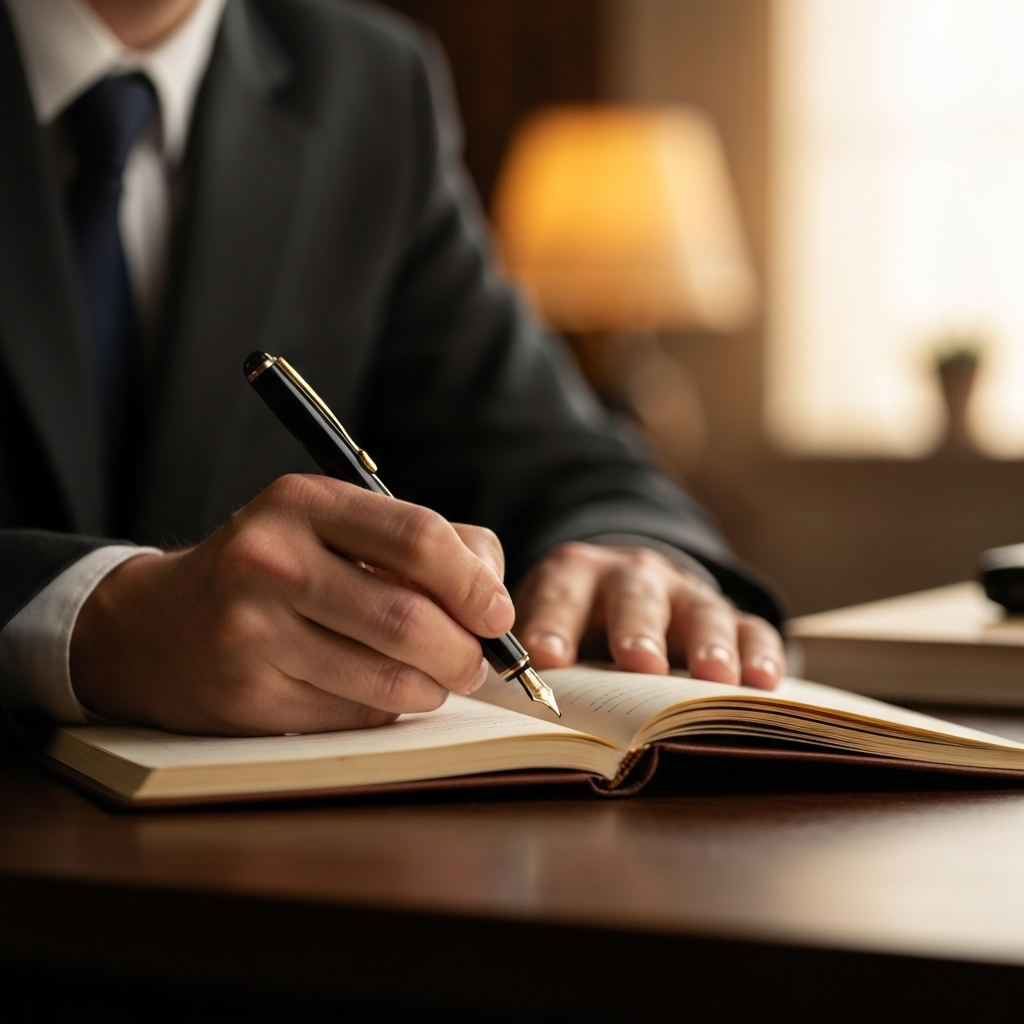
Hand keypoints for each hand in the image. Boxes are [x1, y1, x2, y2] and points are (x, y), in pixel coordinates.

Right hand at [70, 475, 513, 733]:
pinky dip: (386, 708)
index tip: (497, 615)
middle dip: (464, 652)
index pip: (418, 538)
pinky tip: (375, 689)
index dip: (474, 584)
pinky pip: (354, 714)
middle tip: (474, 662)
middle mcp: (270, 561)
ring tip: (434, 678)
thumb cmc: (273, 570)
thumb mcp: (334, 526)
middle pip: (409, 620)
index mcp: (303, 503)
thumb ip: (423, 544)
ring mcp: (252, 632)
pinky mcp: (247, 696)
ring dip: (432, 688)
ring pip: (388, 680)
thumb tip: (493, 595)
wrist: (157, 625)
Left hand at [514, 543, 783, 688]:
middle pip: (635, 598)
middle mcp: (633, 577)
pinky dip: (759, 654)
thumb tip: (513, 707)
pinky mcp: (730, 618)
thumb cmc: (576, 626)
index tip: (546, 659)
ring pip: (700, 612)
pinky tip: (763, 682)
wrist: (627, 595)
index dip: (553, 625)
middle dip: (637, 630)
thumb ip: (535, 658)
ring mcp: (685, 595)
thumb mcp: (547, 629)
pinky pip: (751, 630)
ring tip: (714, 678)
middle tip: (638, 664)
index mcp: (575, 575)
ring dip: (708, 644)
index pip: (560, 595)